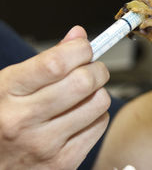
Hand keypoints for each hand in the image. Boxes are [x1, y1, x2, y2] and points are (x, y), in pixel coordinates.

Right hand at [0, 26, 110, 168]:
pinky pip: (100, 125)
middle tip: (92, 69)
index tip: (85, 48)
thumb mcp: (10, 85)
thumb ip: (46, 60)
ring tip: (85, 94)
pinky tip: (82, 115)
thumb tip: (78, 36)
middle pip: (83, 82)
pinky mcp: (63, 162)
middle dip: (97, 69)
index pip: (56, 63)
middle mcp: (24, 120)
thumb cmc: (2, 118)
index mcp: (7, 92)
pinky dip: (97, 115)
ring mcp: (45, 144)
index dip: (80, 49)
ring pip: (99, 102)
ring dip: (99, 92)